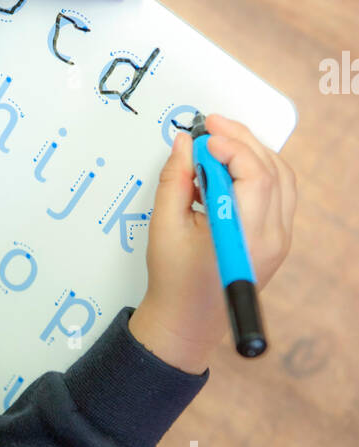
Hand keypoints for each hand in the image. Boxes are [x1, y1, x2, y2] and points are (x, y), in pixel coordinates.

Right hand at [128, 115, 296, 373]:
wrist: (187, 321)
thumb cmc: (173, 281)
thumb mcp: (164, 226)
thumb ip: (175, 180)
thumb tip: (183, 143)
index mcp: (246, 237)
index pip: (255, 175)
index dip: (231, 147)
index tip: (203, 136)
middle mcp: (272, 238)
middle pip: (272, 170)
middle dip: (241, 140)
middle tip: (211, 124)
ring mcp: (280, 239)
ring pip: (281, 178)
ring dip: (253, 152)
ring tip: (222, 139)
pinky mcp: (277, 239)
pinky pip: (279, 193)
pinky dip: (259, 170)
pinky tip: (231, 165)